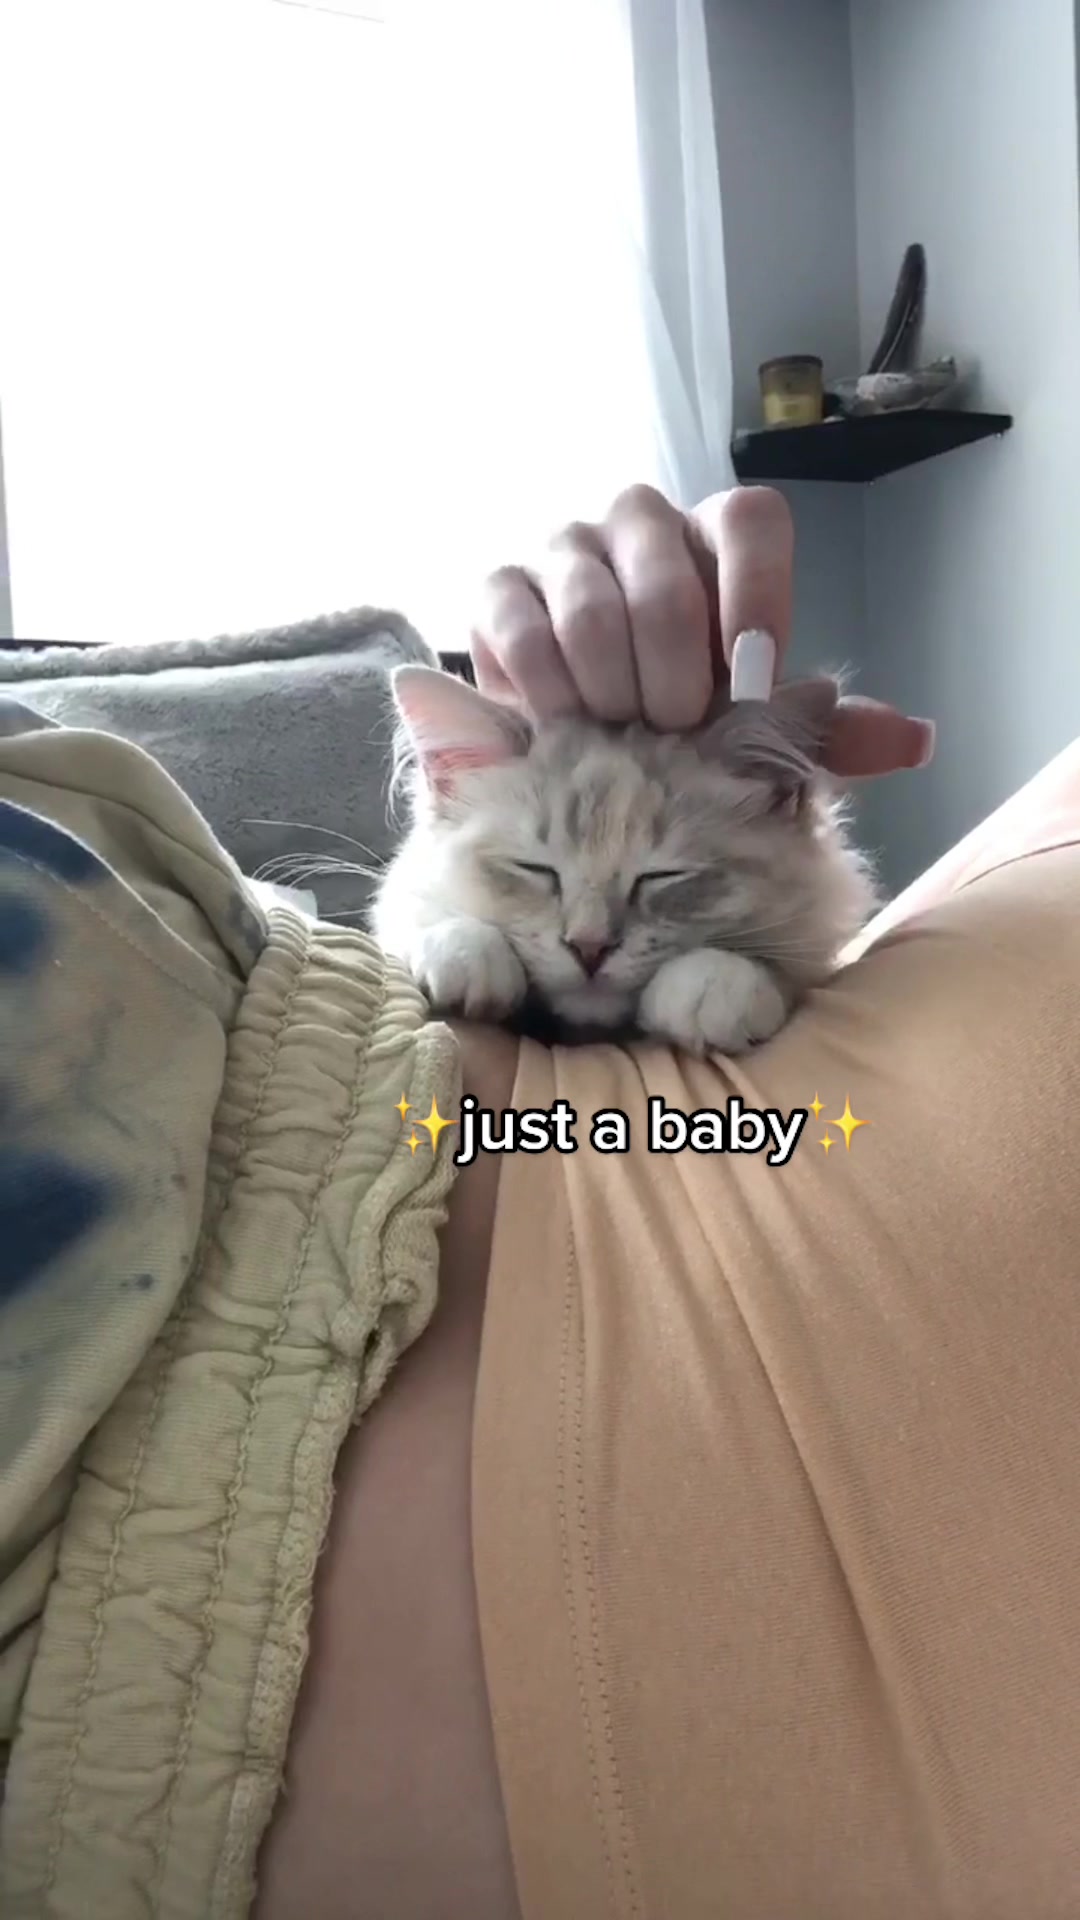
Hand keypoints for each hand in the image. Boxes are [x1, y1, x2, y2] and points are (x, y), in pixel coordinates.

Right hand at [469, 483, 933, 778]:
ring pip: (588, 601)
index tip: (754, 675)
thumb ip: (824, 733)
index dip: (757, 590)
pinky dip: (544, 685)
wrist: (580, 745)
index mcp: (717, 541)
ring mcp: (564, 550)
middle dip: (675, 668)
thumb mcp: (758, 732)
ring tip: (622, 739)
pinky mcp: (500, 591)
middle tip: (677, 729)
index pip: (749, 520)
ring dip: (611, 686)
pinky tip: (563, 728)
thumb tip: (914, 742)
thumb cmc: (682, 724)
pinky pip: (516, 621)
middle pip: (663, 569)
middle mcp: (640, 525)